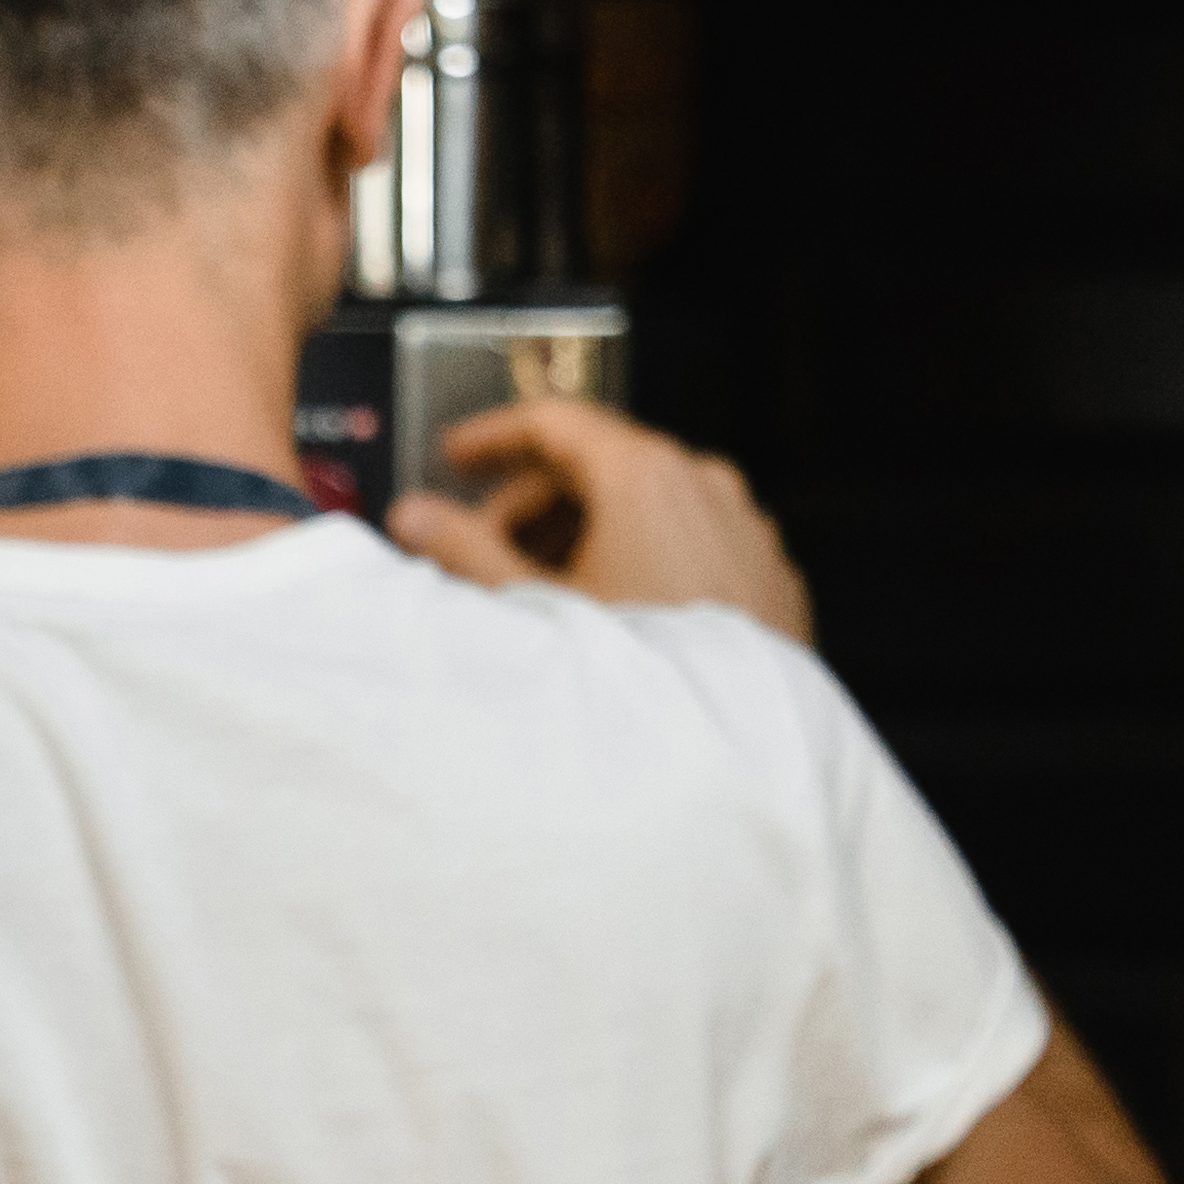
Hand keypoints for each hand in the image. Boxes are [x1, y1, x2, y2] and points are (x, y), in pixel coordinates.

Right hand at [393, 399, 815, 645]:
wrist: (732, 760)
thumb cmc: (642, 680)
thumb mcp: (533, 608)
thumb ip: (463, 550)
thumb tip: (415, 518)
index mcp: (648, 476)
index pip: (556, 423)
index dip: (493, 438)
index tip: (457, 457)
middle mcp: (707, 487)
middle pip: (601, 467)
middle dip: (534, 506)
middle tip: (484, 552)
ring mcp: (746, 530)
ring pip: (650, 507)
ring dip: (586, 535)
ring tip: (545, 597)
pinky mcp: (768, 578)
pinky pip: (694, 544)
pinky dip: (643, 559)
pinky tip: (611, 618)